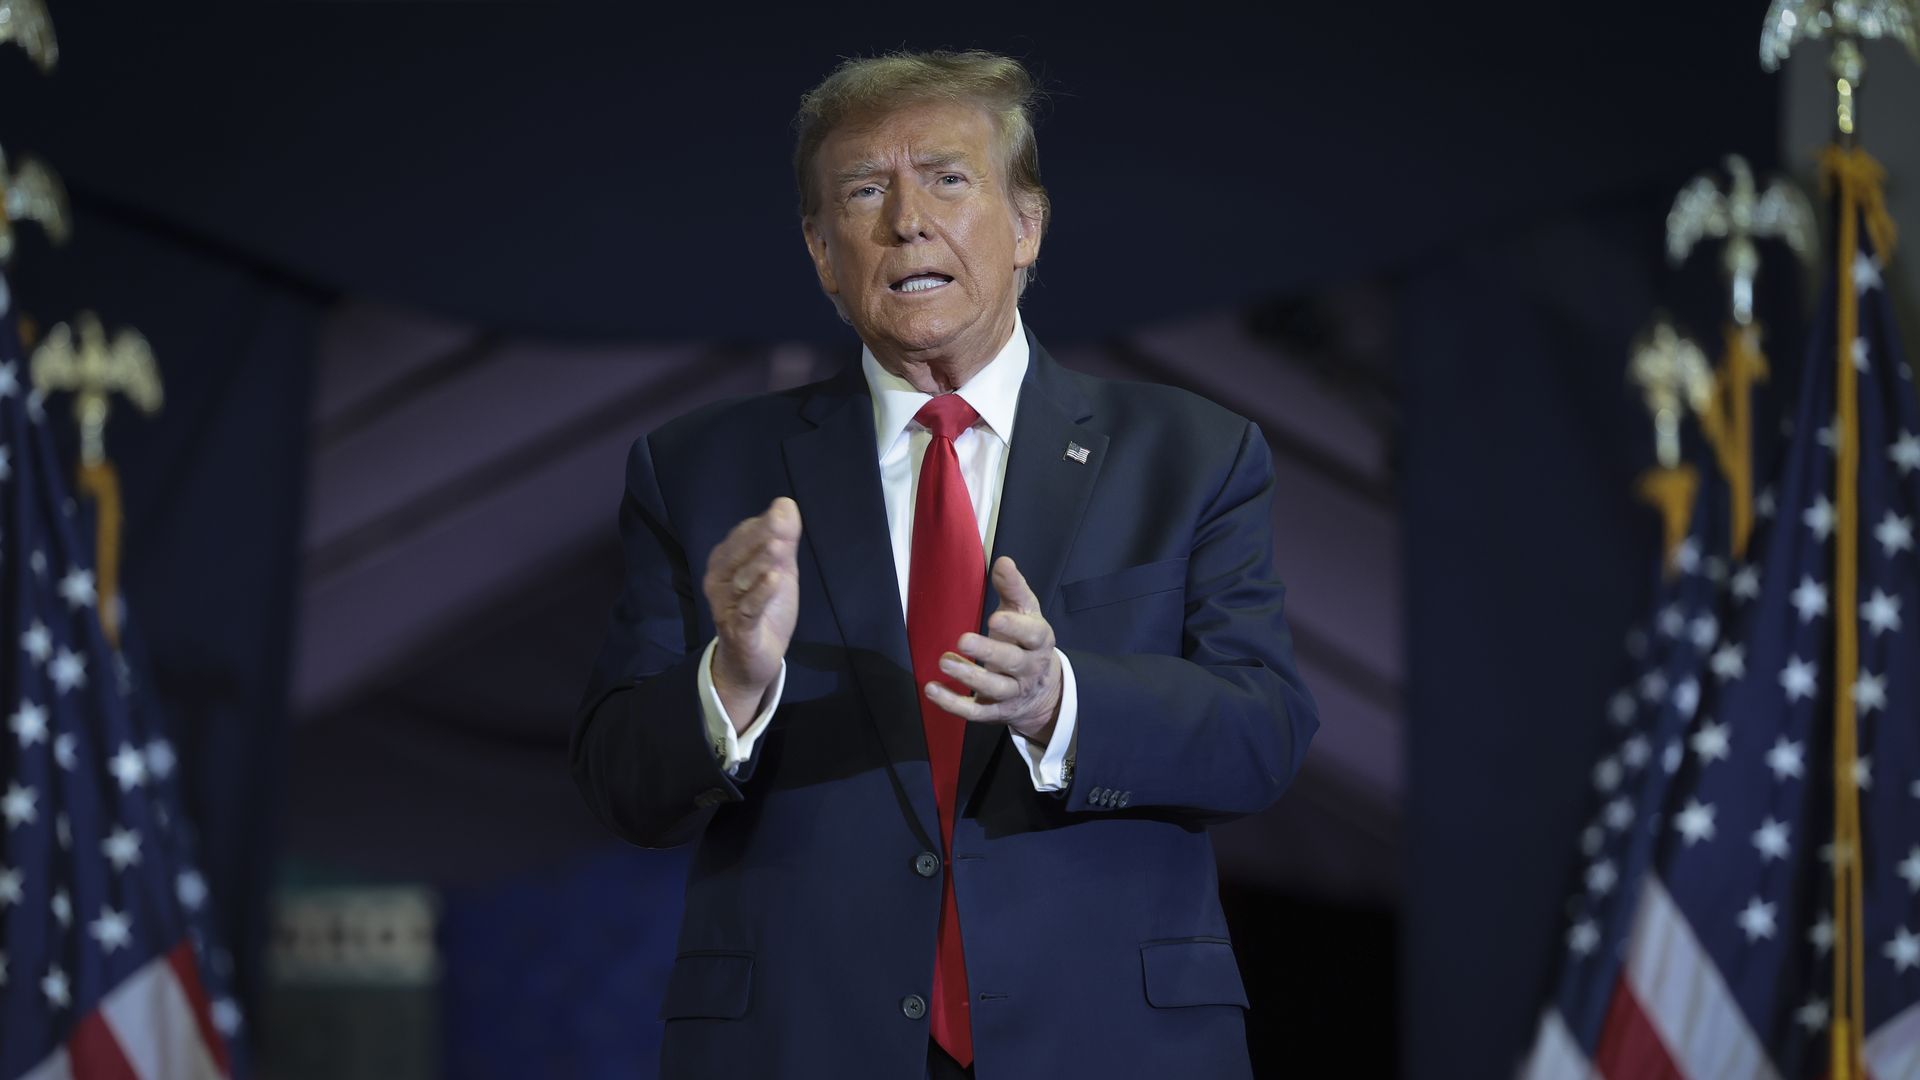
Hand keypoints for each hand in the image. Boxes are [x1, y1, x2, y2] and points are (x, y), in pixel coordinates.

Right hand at [703, 497, 801, 730]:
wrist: (754, 659)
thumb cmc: (764, 609)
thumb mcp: (779, 570)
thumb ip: (783, 540)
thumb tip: (786, 503)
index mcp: (725, 562)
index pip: (741, 537)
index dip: (762, 524)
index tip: (783, 512)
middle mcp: (718, 581)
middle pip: (737, 555)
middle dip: (760, 537)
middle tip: (781, 522)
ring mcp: (725, 606)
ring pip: (742, 581)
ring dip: (760, 563)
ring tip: (779, 547)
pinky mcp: (738, 629)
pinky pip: (747, 609)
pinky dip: (760, 594)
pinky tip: (775, 579)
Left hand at [925, 556, 1062, 744]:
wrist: (1042, 691)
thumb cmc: (1026, 641)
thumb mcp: (1026, 613)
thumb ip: (1013, 589)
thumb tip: (1003, 561)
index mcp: (1039, 641)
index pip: (1033, 635)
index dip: (1016, 629)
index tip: (995, 618)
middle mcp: (1030, 669)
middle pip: (1013, 663)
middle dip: (989, 653)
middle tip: (962, 640)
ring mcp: (1013, 693)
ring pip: (995, 689)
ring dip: (968, 677)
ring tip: (944, 661)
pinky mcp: (996, 711)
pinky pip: (975, 711)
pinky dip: (953, 704)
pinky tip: (932, 689)